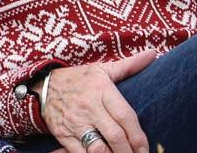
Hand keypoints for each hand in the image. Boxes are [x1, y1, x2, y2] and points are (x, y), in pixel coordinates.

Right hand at [40, 49, 155, 152]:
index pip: (125, 116)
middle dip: (129, 151)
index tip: (145, 147)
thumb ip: (129, 65)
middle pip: (114, 136)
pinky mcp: (63, 136)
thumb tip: (153, 54)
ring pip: (97, 149)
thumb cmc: (78, 78)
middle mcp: (89, 108)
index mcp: (101, 90)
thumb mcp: (102, 69)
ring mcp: (75, 123)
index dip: (137, 135)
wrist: (43, 85)